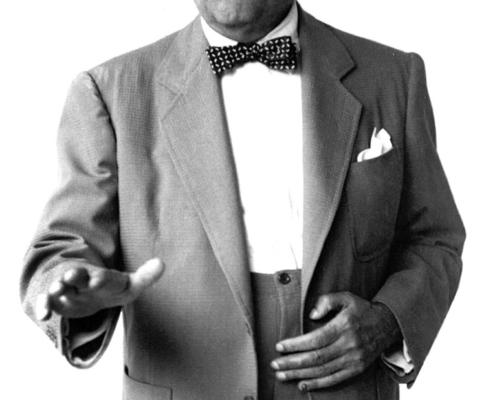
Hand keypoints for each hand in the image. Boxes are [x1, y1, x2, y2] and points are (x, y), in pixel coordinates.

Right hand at [35, 258, 164, 319]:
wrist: (84, 289)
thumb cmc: (110, 288)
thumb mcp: (128, 285)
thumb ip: (145, 277)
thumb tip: (162, 263)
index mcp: (103, 276)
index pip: (104, 277)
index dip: (101, 278)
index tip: (96, 280)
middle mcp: (83, 279)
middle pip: (80, 276)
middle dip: (76, 275)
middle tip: (71, 275)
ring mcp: (68, 289)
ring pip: (61, 286)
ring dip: (58, 288)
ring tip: (55, 290)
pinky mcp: (56, 300)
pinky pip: (47, 301)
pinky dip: (44, 307)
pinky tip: (43, 315)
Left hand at [271, 292, 400, 391]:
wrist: (388, 324)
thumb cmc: (362, 309)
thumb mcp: (346, 297)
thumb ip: (327, 301)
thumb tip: (311, 315)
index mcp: (344, 326)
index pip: (315, 339)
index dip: (296, 344)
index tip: (280, 346)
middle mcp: (348, 345)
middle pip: (316, 357)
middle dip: (292, 362)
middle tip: (275, 364)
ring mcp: (353, 359)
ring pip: (322, 370)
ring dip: (300, 374)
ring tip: (282, 375)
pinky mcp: (357, 369)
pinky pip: (334, 379)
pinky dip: (318, 384)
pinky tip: (302, 384)